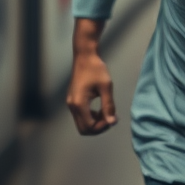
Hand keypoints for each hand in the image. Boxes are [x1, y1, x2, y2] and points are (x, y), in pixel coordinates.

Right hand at [66, 18, 116, 134]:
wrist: (85, 56)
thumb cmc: (96, 69)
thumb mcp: (106, 87)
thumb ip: (109, 106)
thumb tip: (112, 123)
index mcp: (79, 103)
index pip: (89, 126)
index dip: (102, 127)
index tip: (113, 118)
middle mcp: (72, 105)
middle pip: (84, 129)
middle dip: (98, 127)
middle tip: (110, 118)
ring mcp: (70, 103)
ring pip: (82, 124)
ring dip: (95, 123)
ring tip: (107, 113)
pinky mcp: (72, 100)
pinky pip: (80, 116)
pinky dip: (90, 117)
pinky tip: (100, 109)